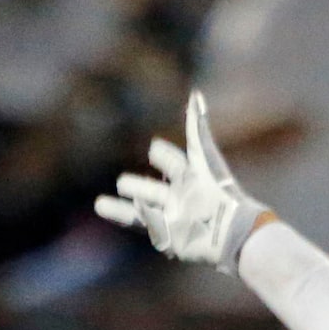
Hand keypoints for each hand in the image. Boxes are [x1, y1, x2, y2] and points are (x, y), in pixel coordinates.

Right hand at [95, 92, 266, 271]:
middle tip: (123, 182)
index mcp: (188, 175)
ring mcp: (171, 217)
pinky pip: (145, 225)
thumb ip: (197, 128)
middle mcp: (178, 196)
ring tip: (100, 204)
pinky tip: (110, 211)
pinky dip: (132, 217)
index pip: (171, 161)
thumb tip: (195, 93)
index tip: (155, 150)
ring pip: (139, 209)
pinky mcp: (168, 236)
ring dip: (119, 209)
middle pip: (150, 189)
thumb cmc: (219, 191)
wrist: (228, 230)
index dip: (163, 155)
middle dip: (137, 186)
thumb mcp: (204, 156)